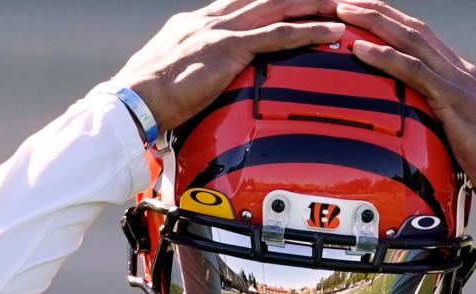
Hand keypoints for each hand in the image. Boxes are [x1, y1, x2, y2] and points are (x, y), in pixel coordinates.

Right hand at [113, 0, 344, 131]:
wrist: (133, 102)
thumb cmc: (148, 99)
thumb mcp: (175, 76)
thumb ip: (196, 71)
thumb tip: (206, 84)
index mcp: (198, 23)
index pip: (243, 4)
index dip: (272, 1)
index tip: (294, 1)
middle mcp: (211, 19)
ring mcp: (221, 31)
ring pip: (278, 9)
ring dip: (312, 5)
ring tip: (342, 4)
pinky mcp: (229, 49)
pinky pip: (279, 36)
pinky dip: (309, 31)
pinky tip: (331, 30)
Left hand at [335, 1, 475, 202]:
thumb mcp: (455, 133)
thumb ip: (434, 119)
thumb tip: (408, 125)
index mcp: (458, 75)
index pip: (418, 38)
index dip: (389, 22)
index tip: (359, 13)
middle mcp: (458, 70)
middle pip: (412, 29)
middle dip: (376, 11)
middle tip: (342, 1)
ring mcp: (458, 81)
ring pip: (412, 39)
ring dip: (375, 22)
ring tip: (344, 12)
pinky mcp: (455, 99)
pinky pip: (415, 71)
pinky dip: (386, 57)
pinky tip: (361, 49)